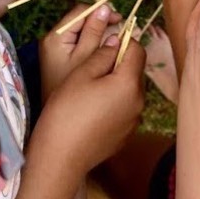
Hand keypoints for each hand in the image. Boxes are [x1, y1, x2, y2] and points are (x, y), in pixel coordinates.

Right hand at [36, 37, 145, 174]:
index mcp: (129, 83)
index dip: (124, 42)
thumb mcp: (81, 74)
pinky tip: (93, 109)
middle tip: (93, 66)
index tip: (105, 44)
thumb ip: (103, 54)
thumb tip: (117, 41)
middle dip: (120, 63)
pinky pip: (126, 108)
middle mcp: (139, 102)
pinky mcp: (126, 134)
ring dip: (117, 83)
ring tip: (90, 89)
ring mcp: (134, 120)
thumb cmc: (67, 111)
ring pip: (131, 90)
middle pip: (136, 71)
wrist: (60, 158)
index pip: (138, 50)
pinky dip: (115, 102)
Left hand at [40, 3, 121, 98]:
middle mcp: (52, 40)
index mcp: (56, 37)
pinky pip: (80, 44)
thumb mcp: (86, 58)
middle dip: (102, 24)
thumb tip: (105, 8)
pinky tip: (106, 56)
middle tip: (120, 34)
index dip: (101, 12)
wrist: (60, 124)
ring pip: (82, 33)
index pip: (80, 12)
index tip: (119, 20)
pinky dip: (94, 46)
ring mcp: (56, 50)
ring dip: (99, 35)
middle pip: (81, 21)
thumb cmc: (73, 89)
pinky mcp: (61, 60)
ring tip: (116, 45)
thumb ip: (95, 32)